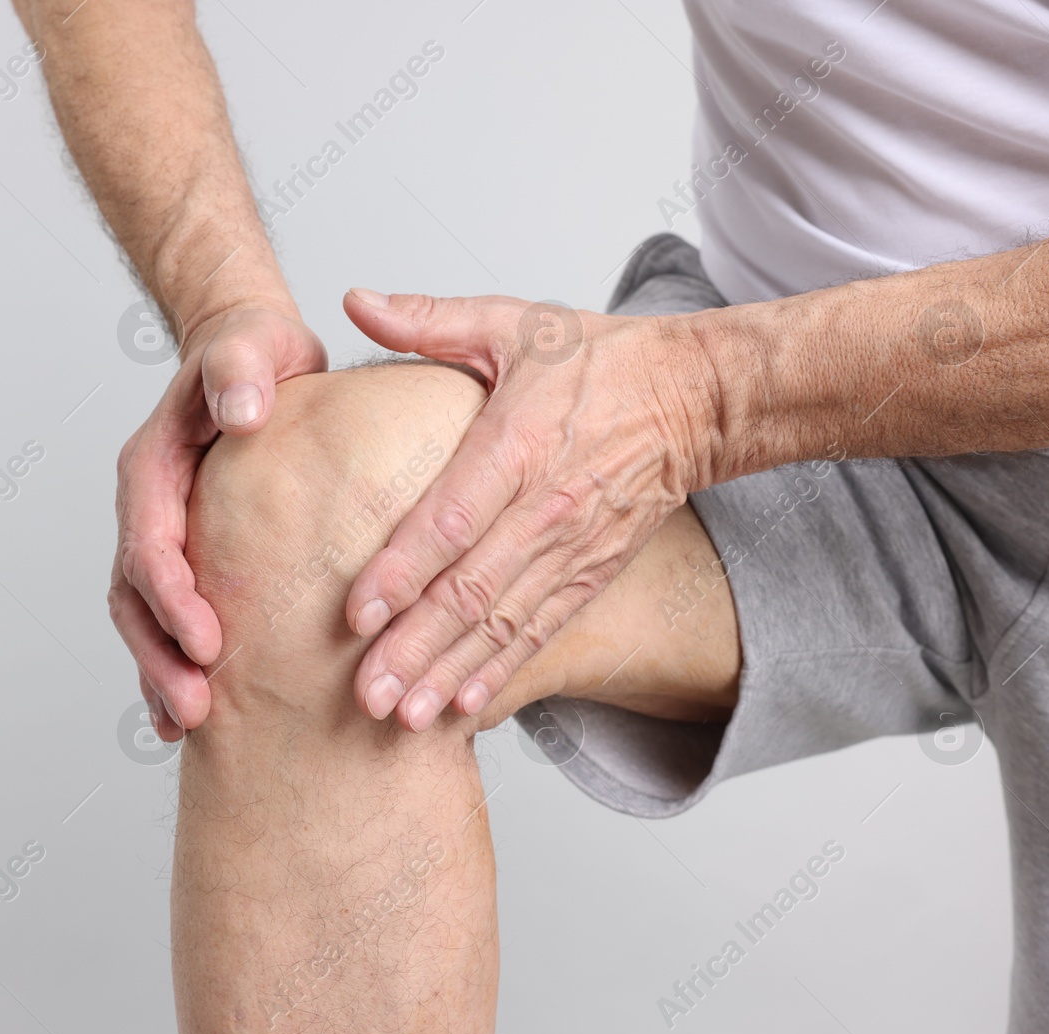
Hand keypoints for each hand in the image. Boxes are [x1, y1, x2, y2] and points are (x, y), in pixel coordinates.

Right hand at [110, 304, 326, 739]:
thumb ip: (241, 369)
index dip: (173, 597)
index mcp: (152, 466)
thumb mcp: (254, 345)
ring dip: (159, 672)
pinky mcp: (185, 555)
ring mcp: (160, 534)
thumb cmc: (254, 351)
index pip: (150, 543)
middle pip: (135, 596)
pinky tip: (188, 719)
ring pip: (143, 618)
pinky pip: (163, 620)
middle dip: (160, 655)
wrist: (249, 355)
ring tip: (190, 724)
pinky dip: (168, 668)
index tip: (207, 641)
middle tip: (197, 707)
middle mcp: (145, 507)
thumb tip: (239, 411)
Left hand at [339, 289, 722, 730]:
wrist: (695, 397)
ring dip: (451, 674)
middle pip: (472, 591)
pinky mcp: (590, 573)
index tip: (355, 612)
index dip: (402, 571)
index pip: (451, 519)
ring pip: (502, 625)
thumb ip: (429, 319)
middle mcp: (546, 509)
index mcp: (518, 444)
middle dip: (414, 648)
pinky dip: (503, 671)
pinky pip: (540, 631)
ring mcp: (572, 549)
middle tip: (366, 694)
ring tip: (404, 718)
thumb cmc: (598, 359)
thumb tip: (353, 300)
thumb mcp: (514, 322)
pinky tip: (465, 705)